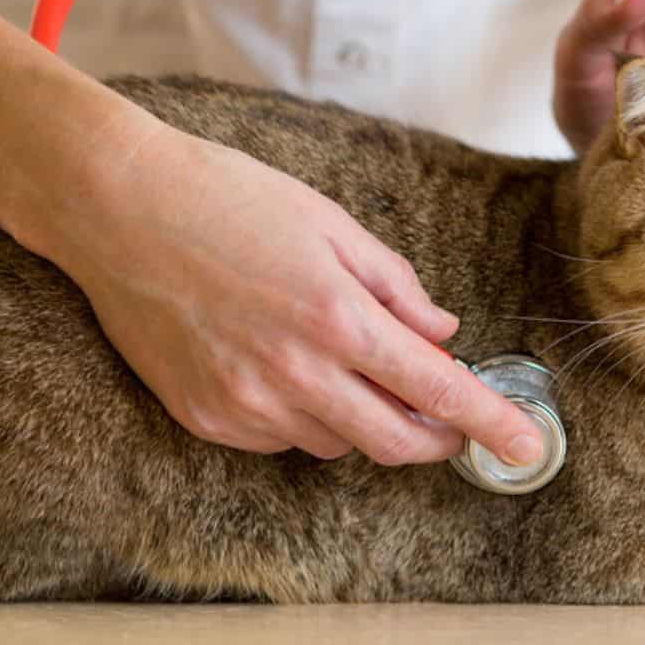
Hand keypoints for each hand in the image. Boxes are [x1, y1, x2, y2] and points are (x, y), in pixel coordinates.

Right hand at [52, 118, 544, 466]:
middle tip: (449, 419)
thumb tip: (442, 332)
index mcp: (338, 318)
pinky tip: (280, 363)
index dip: (491, 424)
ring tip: (338, 357)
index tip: (529, 447)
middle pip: (395, 443)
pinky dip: (302, 416)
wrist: (114, 207)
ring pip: (336, 444)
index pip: (439, 391)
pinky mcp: (205, 418)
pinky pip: (279, 439)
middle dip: (436, 440)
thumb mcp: (327, 222)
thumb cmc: (224, 196)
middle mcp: (296, 375)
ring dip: (362, 418)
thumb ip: (394, 283)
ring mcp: (246, 404)